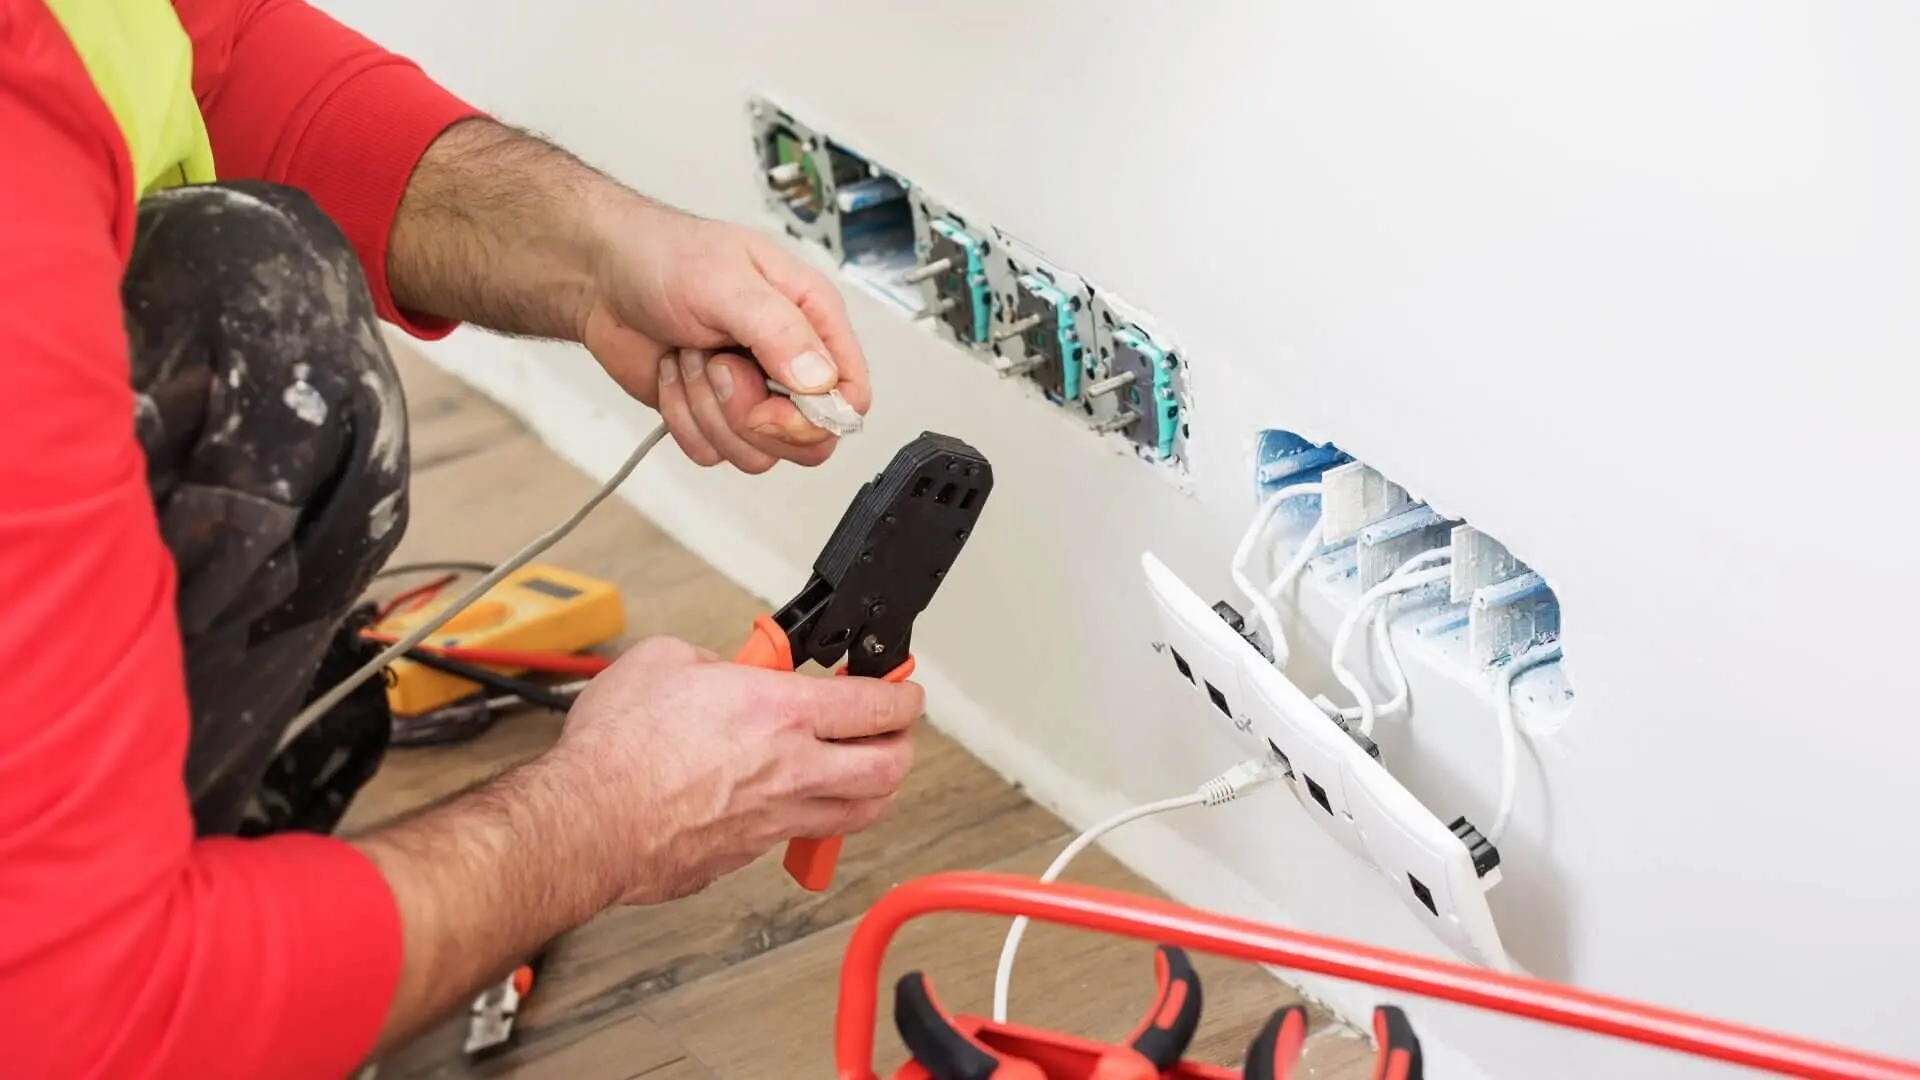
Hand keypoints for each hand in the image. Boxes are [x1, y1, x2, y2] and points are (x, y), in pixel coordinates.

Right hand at [550, 636, 921, 904]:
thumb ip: (712, 662)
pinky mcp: (745, 855)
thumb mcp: (666, 661)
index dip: (903, 695)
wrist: (586, 820)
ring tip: (864, 771)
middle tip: (895, 733)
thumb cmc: (617, 748)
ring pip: (856, 814)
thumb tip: (718, 671)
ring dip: (871, 790)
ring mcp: (774, 820)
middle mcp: (791, 770)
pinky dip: (810, 819)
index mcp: (780, 713)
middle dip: (903, 747)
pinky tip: (794, 803)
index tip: (903, 689)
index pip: (877, 705)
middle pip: (888, 769)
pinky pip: (798, 837)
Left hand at [580, 201, 870, 472]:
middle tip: (718, 368)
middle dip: (751, 417)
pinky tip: (672, 374)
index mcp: (813, 321)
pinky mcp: (713, 416)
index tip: (768, 404)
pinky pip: (713, 454)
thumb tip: (821, 381)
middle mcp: (791, 362)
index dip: (816, 418)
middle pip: (809, 440)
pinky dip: (682, 419)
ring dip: (707, 410)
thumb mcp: (727, 282)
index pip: (851, 397)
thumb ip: (780, 331)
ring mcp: (753, 394)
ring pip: (757, 453)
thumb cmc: (664, 257)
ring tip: (690, 357)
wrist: (600, 275)